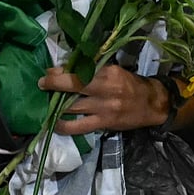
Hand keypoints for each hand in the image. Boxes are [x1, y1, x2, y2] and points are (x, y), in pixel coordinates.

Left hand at [41, 64, 165, 134]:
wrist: (151, 104)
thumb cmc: (130, 84)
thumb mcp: (114, 70)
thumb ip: (94, 68)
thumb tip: (68, 67)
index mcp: (108, 72)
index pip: (79, 69)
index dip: (60, 70)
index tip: (49, 71)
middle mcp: (105, 88)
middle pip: (72, 84)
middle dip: (53, 83)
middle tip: (41, 83)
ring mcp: (103, 108)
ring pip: (72, 106)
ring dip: (56, 104)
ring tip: (46, 101)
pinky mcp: (102, 123)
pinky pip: (78, 127)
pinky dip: (64, 126)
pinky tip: (55, 123)